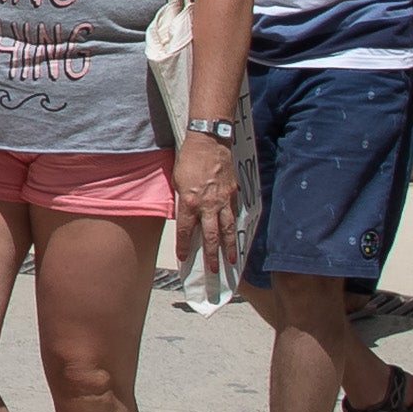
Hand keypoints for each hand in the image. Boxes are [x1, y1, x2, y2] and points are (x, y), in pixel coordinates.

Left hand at [171, 132, 238, 289]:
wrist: (209, 141)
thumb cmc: (188, 159)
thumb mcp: (177, 181)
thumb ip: (182, 201)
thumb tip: (184, 215)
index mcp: (190, 202)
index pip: (187, 231)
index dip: (185, 247)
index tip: (184, 259)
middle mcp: (208, 205)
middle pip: (211, 236)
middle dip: (212, 255)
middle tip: (213, 270)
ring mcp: (223, 200)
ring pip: (227, 229)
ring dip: (228, 247)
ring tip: (230, 261)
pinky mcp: (233, 193)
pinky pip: (234, 214)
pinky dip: (235, 227)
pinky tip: (235, 236)